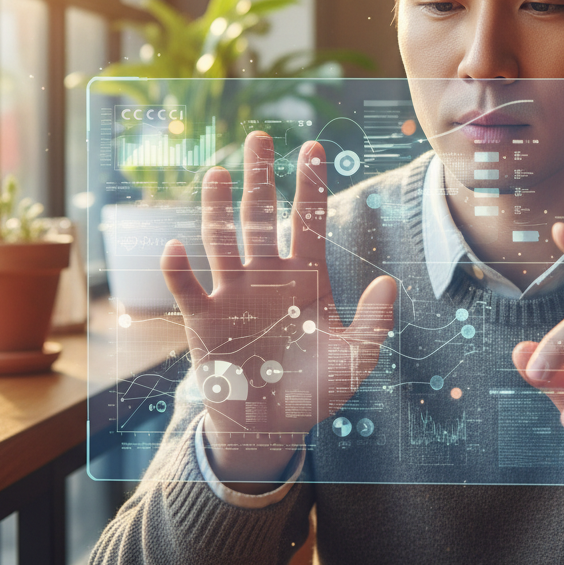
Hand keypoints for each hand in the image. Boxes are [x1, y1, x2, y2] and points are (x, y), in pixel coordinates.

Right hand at [161, 131, 396, 483]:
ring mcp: (235, 293)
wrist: (272, 428)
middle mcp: (268, 275)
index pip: (309, 220)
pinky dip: (178, 270)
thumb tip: (389, 282)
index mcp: (307, 276)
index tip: (313, 147)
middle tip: (258, 137)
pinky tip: (174, 247)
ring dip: (218, 207)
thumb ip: (374, 322)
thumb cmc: (315, 390)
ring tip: (218, 173)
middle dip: (261, 177)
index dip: (311, 185)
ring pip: (223, 239)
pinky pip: (188, 288)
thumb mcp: (355, 359)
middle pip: (262, 215)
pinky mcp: (205, 320)